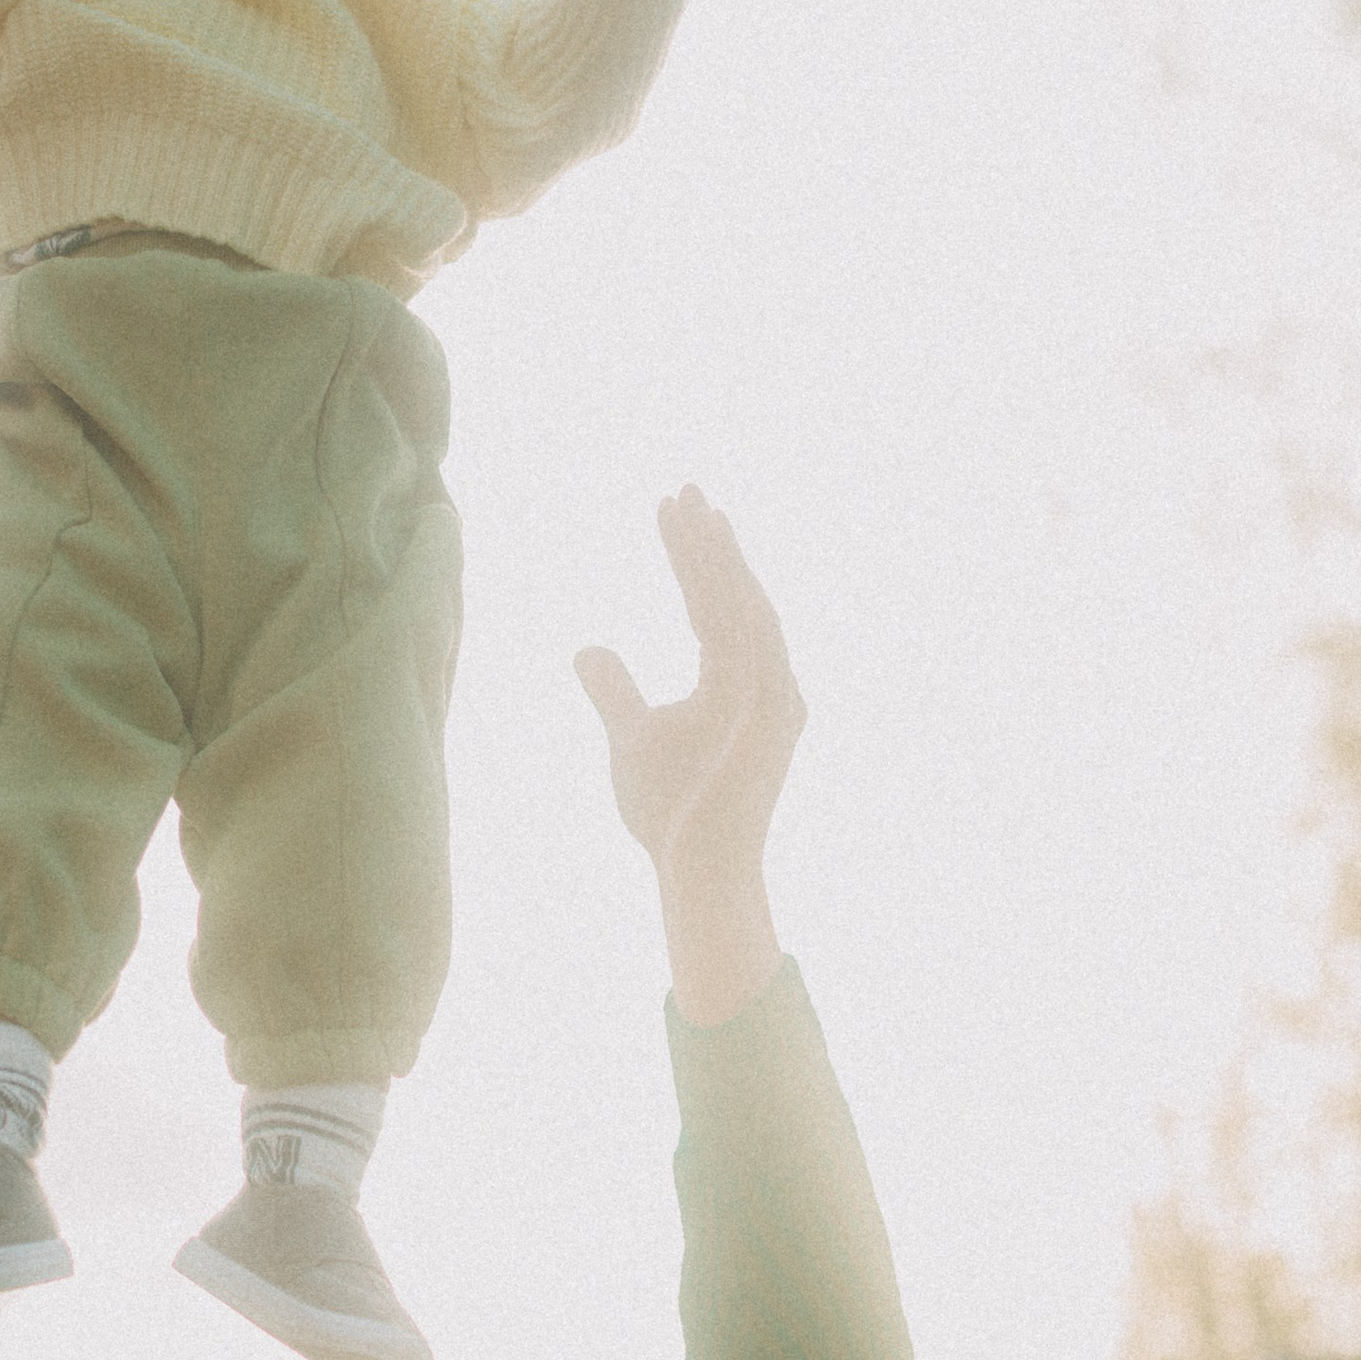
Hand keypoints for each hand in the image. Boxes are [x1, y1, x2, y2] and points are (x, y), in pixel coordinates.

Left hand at [575, 488, 801, 1026]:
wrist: (695, 871)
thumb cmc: (671, 812)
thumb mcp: (629, 735)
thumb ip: (614, 689)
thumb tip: (587, 646)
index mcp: (741, 681)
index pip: (714, 603)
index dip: (694, 556)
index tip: (671, 508)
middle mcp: (768, 682)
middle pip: (736, 595)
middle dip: (710, 542)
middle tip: (682, 489)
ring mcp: (773, 699)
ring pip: (745, 610)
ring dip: (719, 560)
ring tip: (692, 513)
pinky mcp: (768, 719)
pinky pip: (750, 645)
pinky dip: (733, 602)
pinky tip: (712, 563)